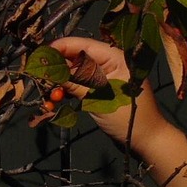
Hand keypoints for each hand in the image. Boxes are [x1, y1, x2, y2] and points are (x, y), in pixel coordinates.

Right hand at [48, 35, 162, 144]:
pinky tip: (55, 103)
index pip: (82, 45)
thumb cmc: (127, 117)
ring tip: (50, 97)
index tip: (39, 56)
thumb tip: (48, 68)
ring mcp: (105, 78)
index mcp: (115, 57)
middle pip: (76, 60)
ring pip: (75, 75)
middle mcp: (110, 63)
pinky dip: (68, 93)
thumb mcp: (98, 97)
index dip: (59, 48)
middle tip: (40, 80)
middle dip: (57, 70)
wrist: (146, 141)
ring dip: (61, 85)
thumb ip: (74, 81)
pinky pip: (80, 87)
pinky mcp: (101, 92)